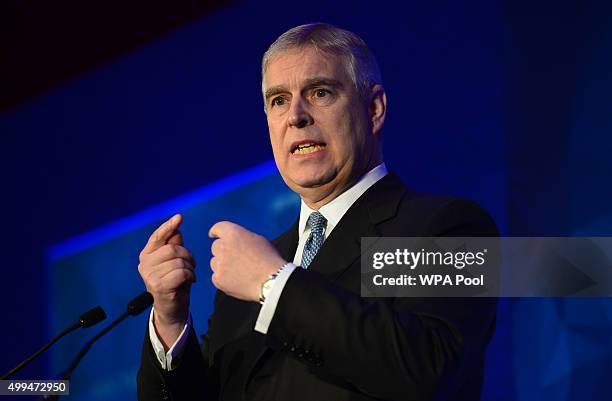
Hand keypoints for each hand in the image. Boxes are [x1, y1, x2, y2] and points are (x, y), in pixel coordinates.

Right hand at [138, 214, 195, 347]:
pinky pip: (182, 273)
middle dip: (188, 256)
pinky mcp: (158, 286)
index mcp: (147, 255)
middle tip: (191, 266)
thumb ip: (174, 245)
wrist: (172, 308)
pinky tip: (188, 282)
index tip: (179, 217)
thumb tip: (177, 229)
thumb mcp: (175, 261)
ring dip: (190, 268)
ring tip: (188, 276)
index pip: (158, 236)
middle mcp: (144, 264)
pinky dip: (190, 277)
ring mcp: (149, 275)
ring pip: (179, 261)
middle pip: (173, 249)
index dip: (169, 226)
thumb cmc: (175, 282)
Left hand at [208, 221, 286, 302]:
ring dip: (222, 265)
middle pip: (216, 247)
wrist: (271, 281)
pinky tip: (236, 280)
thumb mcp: (259, 240)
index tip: (213, 234)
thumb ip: (243, 238)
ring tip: (239, 271)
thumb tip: (237, 243)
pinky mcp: (218, 279)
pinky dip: (224, 278)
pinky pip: (216, 277)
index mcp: (233, 234)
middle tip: (235, 258)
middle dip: (223, 251)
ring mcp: (219, 264)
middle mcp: (223, 247)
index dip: (215, 231)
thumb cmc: (269, 260)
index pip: (218, 228)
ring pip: (215, 262)